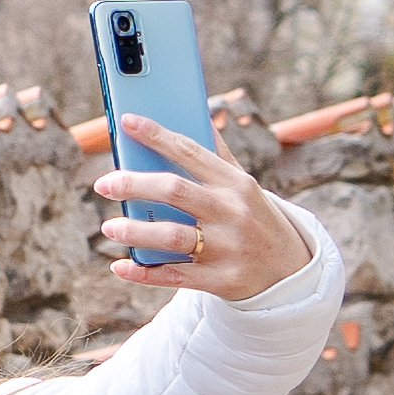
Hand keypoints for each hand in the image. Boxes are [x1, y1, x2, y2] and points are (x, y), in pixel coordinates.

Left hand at [74, 120, 319, 303]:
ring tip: (110, 227)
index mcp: (235, 183)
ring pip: (171, 236)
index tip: (126, 122)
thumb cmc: (255, 218)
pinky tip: (120, 266)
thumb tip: (197, 114)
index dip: (156, 135)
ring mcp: (227, 248)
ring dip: (135, 231)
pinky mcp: (220, 279)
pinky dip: (143, 273)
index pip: (190, 151)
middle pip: (174, 191)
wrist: (289, 270)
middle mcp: (232, 212)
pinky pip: (174, 275)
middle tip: (104, 184)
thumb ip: (218, 155)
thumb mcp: (245, 185)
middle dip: (134, 184)